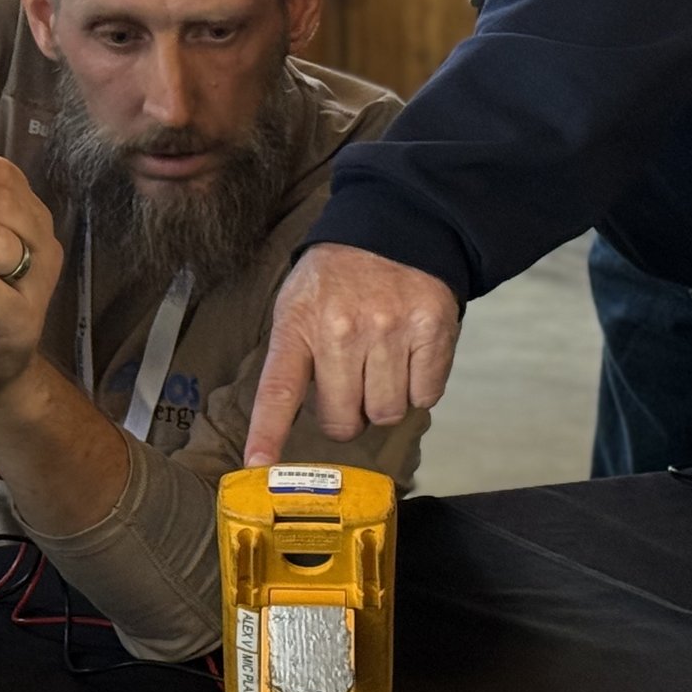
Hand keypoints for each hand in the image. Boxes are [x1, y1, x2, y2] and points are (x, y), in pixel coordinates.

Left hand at [243, 242, 459, 462]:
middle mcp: (343, 329)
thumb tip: (292, 422)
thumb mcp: (298, 304)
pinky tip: (409, 358)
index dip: (268, 432)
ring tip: (380, 368)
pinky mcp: (433, 330)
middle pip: (343, 418)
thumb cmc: (338, 277)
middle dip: (345, 417)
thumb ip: (295, 356)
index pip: (279, 390)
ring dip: (383, 402)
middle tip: (349, 392)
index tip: (259, 464)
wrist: (394, 227)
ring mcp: (390, 329)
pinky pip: (426, 395)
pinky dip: (419, 388)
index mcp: (300, 324)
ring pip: (387, 412)